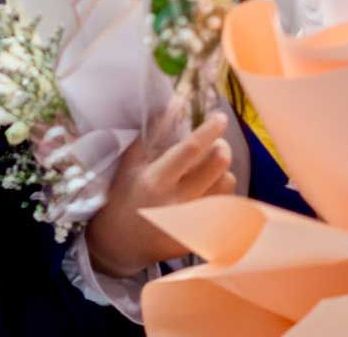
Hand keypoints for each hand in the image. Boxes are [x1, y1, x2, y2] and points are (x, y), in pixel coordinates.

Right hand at [86, 111, 235, 277]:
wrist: (120, 244)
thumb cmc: (125, 196)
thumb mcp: (130, 163)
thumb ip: (152, 133)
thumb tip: (175, 103)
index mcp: (156, 180)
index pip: (190, 149)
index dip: (208, 130)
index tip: (220, 117)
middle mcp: (176, 203)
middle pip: (217, 166)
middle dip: (222, 147)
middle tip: (216, 144)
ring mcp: (191, 224)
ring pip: (227, 185)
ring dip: (222, 171)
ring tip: (209, 171)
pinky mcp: (201, 238)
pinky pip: (227, 207)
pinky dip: (221, 194)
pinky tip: (208, 193)